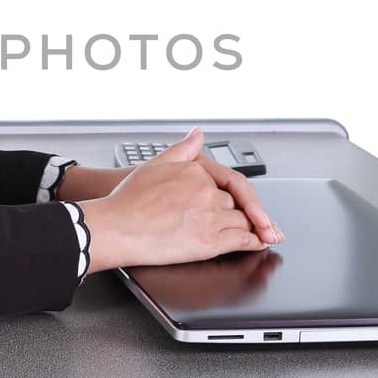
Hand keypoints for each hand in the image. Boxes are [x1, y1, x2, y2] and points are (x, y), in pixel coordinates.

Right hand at [80, 128, 284, 274]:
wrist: (116, 227)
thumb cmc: (128, 200)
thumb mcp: (154, 164)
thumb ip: (182, 150)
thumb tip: (198, 135)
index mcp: (197, 172)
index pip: (231, 182)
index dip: (246, 195)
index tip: (252, 203)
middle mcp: (206, 192)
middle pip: (236, 203)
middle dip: (244, 213)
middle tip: (259, 222)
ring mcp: (209, 216)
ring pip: (241, 221)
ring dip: (251, 228)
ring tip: (261, 233)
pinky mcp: (209, 242)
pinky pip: (241, 240)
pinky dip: (254, 242)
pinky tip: (260, 243)